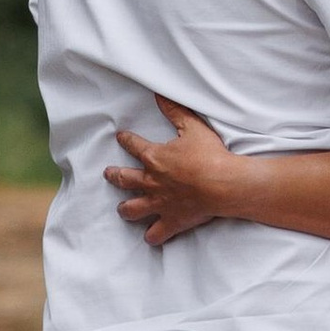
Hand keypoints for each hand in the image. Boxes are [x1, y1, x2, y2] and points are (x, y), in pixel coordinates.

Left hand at [107, 97, 241, 245]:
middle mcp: (151, 182)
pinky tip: (150, 236)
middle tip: (108, 173)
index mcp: (155, 158)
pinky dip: (152, 235)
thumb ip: (174, 110)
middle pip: (125, 179)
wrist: (221, 184)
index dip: (126, 140)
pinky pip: (155, 233)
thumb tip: (158, 94)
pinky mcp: (171, 221)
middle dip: (114, 176)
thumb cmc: (208, 154)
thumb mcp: (192, 126)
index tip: (120, 137)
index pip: (134, 146)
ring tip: (122, 208)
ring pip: (133, 209)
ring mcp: (159, 204)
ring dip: (126, 208)